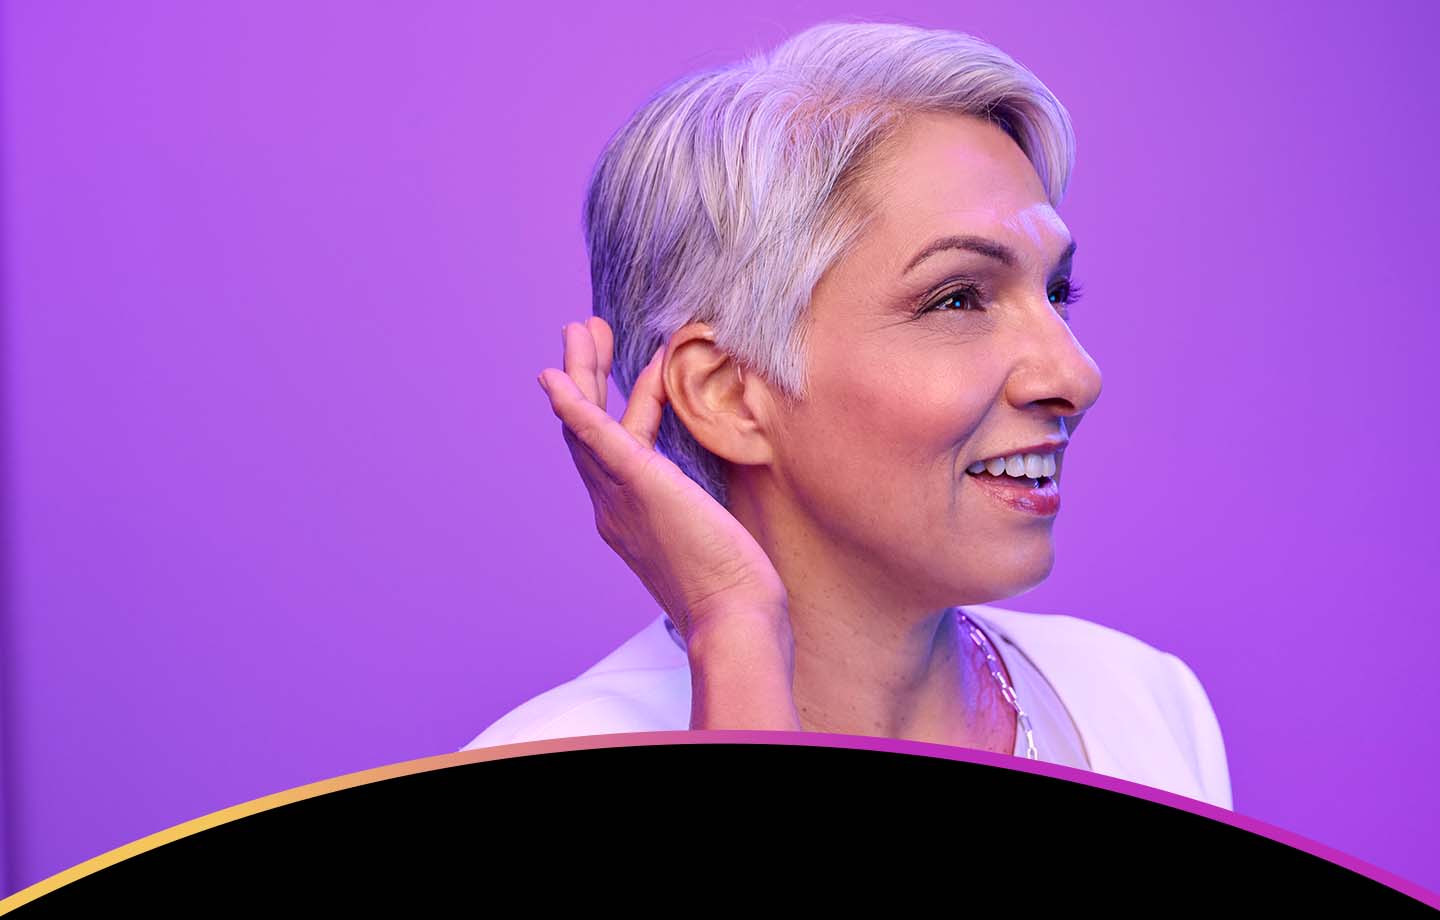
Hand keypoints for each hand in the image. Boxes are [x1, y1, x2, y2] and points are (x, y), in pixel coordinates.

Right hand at [537, 318, 791, 644]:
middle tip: (584, 331)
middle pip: (586, 430)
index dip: (624, 402)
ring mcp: (618, 497)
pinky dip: (573, 405)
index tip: (645, 366)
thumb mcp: (715, 536)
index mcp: (628, 517)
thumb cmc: (735, 588)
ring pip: (585, 423)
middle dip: (585, 376)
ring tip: (582, 327)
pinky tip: (556, 375)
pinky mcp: (636, 483)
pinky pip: (594, 437)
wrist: (732, 616)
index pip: (616, 449)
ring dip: (581, 372)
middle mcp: (612, 507)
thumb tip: (716, 495)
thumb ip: (703, 506)